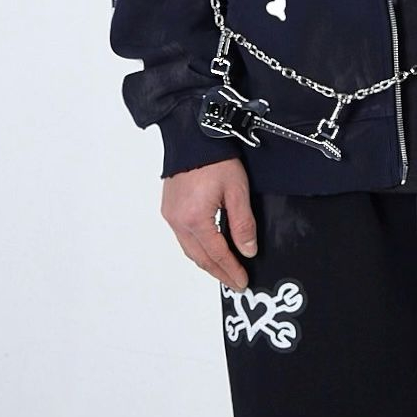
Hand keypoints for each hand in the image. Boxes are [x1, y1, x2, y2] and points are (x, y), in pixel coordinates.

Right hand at [160, 157, 257, 289]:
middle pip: (200, 257)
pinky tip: (207, 248)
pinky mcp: (169, 208)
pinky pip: (182, 237)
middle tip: (234, 282)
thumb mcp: (237, 189)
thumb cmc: (215, 157)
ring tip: (222, 269)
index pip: (217, 254)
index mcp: (195, 219)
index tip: (242, 281)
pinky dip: (196, 247)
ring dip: (206, 262)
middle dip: (219, 272)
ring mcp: (171, 215)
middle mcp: (178, 221)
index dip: (231, 270)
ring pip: (190, 249)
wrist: (193, 134)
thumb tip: (248, 250)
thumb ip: (243, 223)